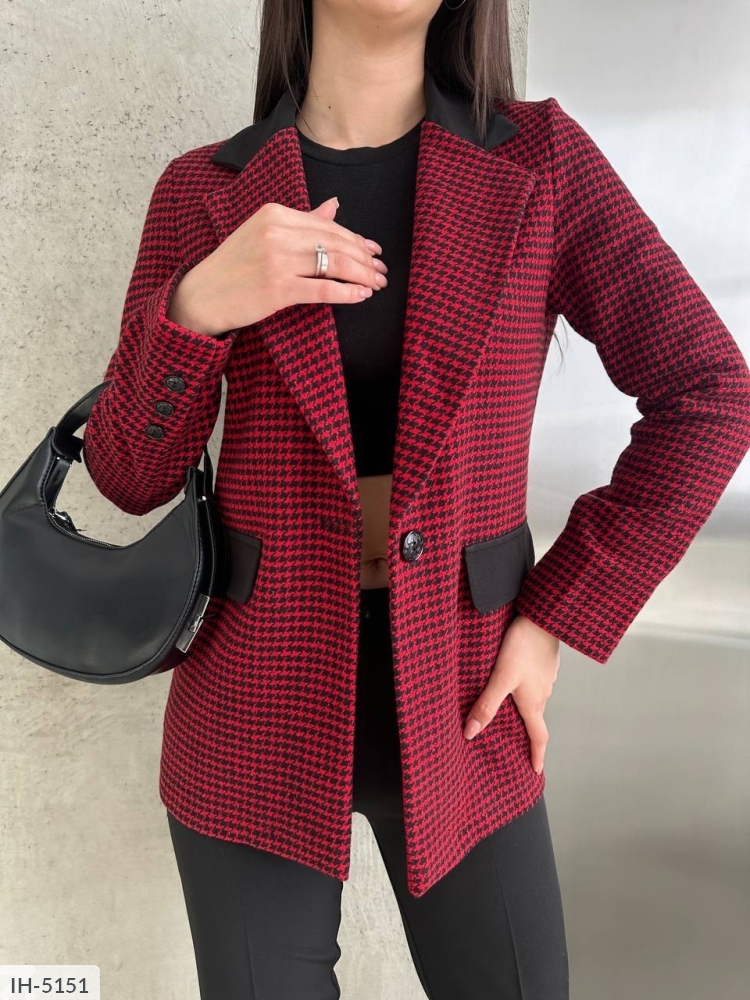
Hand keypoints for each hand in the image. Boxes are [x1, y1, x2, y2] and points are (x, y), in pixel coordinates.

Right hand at [168, 197, 388, 335]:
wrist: (203, 295)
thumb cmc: (235, 267)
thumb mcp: (264, 233)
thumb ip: (302, 221)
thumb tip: (335, 205)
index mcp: (276, 213)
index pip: (328, 226)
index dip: (356, 240)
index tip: (374, 252)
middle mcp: (277, 232)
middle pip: (336, 244)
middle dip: (365, 259)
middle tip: (382, 271)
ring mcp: (278, 260)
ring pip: (334, 265)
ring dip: (362, 276)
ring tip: (376, 284)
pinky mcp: (278, 288)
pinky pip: (323, 289)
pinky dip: (347, 293)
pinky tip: (361, 296)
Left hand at [462, 614, 559, 773]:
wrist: (543, 618)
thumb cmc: (522, 647)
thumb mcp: (501, 677)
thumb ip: (486, 704)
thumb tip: (470, 734)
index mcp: (533, 702)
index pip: (539, 737)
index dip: (537, 755)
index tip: (535, 770)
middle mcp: (543, 693)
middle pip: (536, 718)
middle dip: (528, 732)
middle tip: (518, 741)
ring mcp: (547, 677)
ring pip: (536, 698)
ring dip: (526, 707)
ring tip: (511, 708)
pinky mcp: (546, 662)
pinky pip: (536, 682)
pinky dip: (527, 688)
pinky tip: (516, 678)